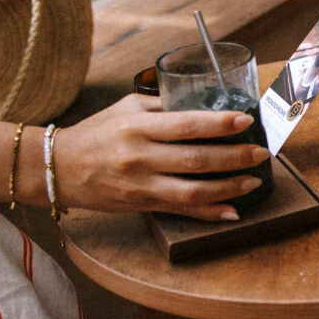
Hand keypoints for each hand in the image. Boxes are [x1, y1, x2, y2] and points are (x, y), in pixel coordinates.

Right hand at [52, 93, 269, 220]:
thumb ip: (163, 107)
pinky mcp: (141, 205)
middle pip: (196, 160)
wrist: (57, 167)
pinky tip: (232, 212)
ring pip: (192, 191)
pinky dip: (209, 214)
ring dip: (228, 188)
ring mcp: (141, 186)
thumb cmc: (98, 131)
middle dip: (234, 157)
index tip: (245, 120)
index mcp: (138, 127)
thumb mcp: (127, 108)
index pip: (186, 125)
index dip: (219, 124)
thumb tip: (204, 104)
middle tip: (261, 152)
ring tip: (253, 181)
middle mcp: (140, 157)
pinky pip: (181, 211)